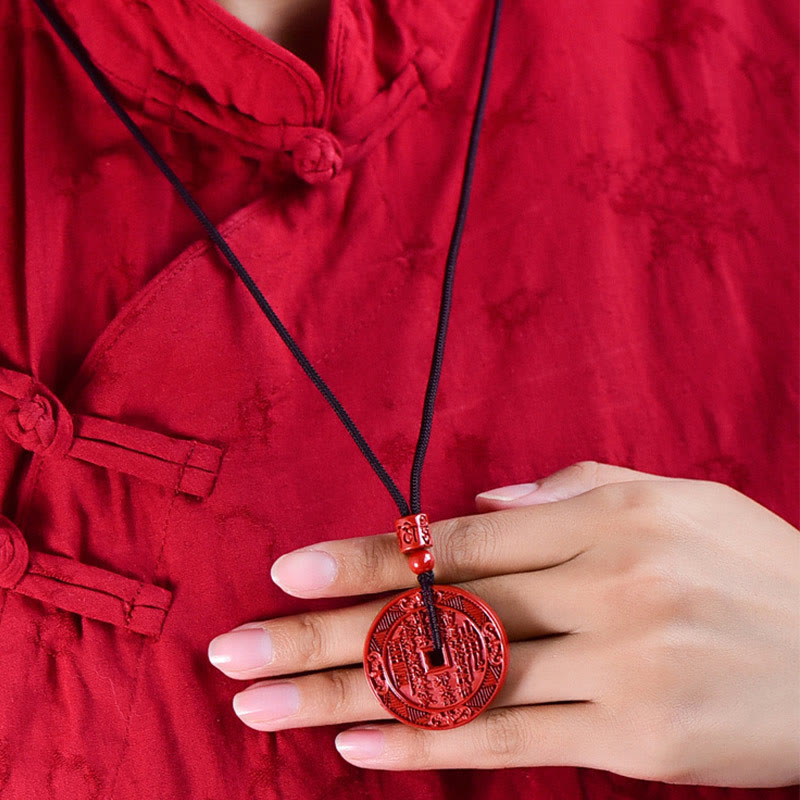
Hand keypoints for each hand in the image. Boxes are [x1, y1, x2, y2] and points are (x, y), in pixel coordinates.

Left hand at [207, 461, 799, 786]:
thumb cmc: (757, 568)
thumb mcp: (676, 500)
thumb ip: (575, 489)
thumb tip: (480, 503)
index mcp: (605, 520)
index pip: (457, 542)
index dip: (369, 557)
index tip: (290, 571)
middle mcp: (604, 589)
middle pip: (436, 613)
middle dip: (324, 632)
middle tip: (232, 648)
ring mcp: (620, 668)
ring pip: (457, 684)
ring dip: (347, 699)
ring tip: (262, 706)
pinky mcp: (639, 742)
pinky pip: (513, 744)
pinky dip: (429, 748)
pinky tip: (356, 752)